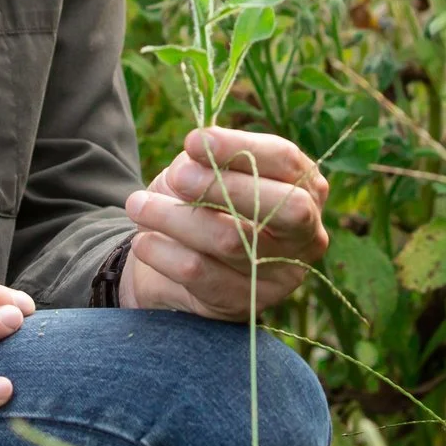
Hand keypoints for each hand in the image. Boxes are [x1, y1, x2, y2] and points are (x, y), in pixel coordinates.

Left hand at [121, 127, 329, 319]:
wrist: (174, 267)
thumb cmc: (201, 204)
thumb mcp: (206, 171)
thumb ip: (208, 160)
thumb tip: (196, 157)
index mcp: (307, 188)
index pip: (285, 160)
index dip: (241, 147)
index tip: (194, 140)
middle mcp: (307, 234)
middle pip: (281, 207)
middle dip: (223, 186)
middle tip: (176, 177)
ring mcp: (281, 276)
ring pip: (230, 240)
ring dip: (175, 218)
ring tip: (138, 205)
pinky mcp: (246, 304)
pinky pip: (200, 273)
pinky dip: (164, 252)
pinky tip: (144, 241)